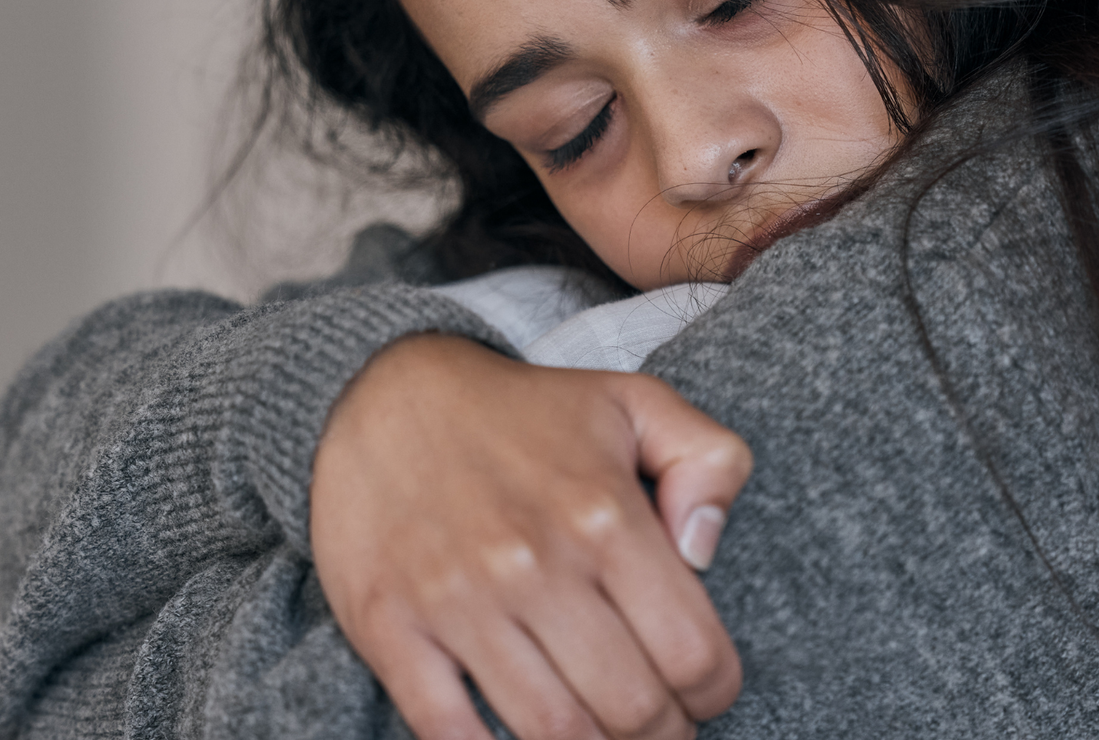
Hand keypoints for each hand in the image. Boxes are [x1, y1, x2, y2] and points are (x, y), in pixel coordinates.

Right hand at [310, 333, 751, 739]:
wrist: (384, 394)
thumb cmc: (523, 412)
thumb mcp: (636, 403)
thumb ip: (710, 461)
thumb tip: (707, 550)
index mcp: (604, 515)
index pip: (692, 653)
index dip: (714, 691)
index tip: (705, 691)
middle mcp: (534, 563)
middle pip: (631, 709)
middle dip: (663, 732)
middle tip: (660, 723)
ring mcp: (457, 601)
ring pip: (553, 733)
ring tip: (605, 734)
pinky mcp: (390, 626)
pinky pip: (451, 734)